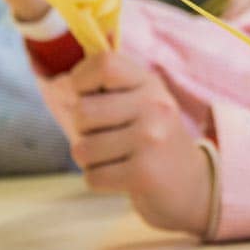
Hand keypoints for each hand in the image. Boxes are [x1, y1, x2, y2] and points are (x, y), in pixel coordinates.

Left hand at [64, 53, 211, 235]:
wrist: (193, 186)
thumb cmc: (152, 140)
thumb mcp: (139, 102)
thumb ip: (104, 89)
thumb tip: (57, 86)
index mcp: (149, 84)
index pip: (104, 64)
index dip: (81, 79)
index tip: (84, 95)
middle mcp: (154, 107)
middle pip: (83, 111)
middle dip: (83, 130)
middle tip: (106, 137)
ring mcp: (150, 140)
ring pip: (82, 148)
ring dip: (89, 159)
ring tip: (114, 158)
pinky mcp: (143, 175)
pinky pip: (92, 177)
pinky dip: (99, 180)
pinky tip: (121, 176)